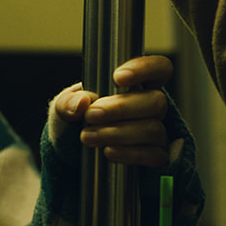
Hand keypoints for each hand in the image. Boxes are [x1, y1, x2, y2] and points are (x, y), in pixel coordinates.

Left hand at [50, 54, 177, 168]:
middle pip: (156, 101)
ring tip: (88, 136)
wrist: (74, 152)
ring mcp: (157, 132)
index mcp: (138, 83)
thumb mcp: (65, 107)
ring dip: (118, 133)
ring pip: (153, 128)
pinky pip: (153, 155)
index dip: (145, 69)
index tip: (117, 77)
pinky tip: (107, 151)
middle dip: (121, 108)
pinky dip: (129, 153)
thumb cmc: (77, 120)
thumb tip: (82, 103)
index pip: (159, 68)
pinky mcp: (156, 157)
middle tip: (91, 115)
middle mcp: (153, 106)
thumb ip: (68, 102)